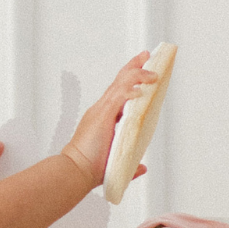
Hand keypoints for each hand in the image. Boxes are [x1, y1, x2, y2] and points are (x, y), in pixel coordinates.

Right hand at [61, 53, 155, 186]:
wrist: (75, 172)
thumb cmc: (90, 169)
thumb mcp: (116, 163)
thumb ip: (131, 163)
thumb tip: (142, 167)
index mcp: (103, 118)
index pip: (118, 93)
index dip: (130, 80)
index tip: (142, 70)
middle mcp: (100, 110)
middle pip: (119, 81)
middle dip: (134, 67)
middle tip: (146, 55)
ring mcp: (100, 111)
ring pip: (120, 84)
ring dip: (138, 75)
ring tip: (153, 72)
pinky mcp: (102, 115)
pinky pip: (118, 97)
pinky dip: (130, 90)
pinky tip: (142, 89)